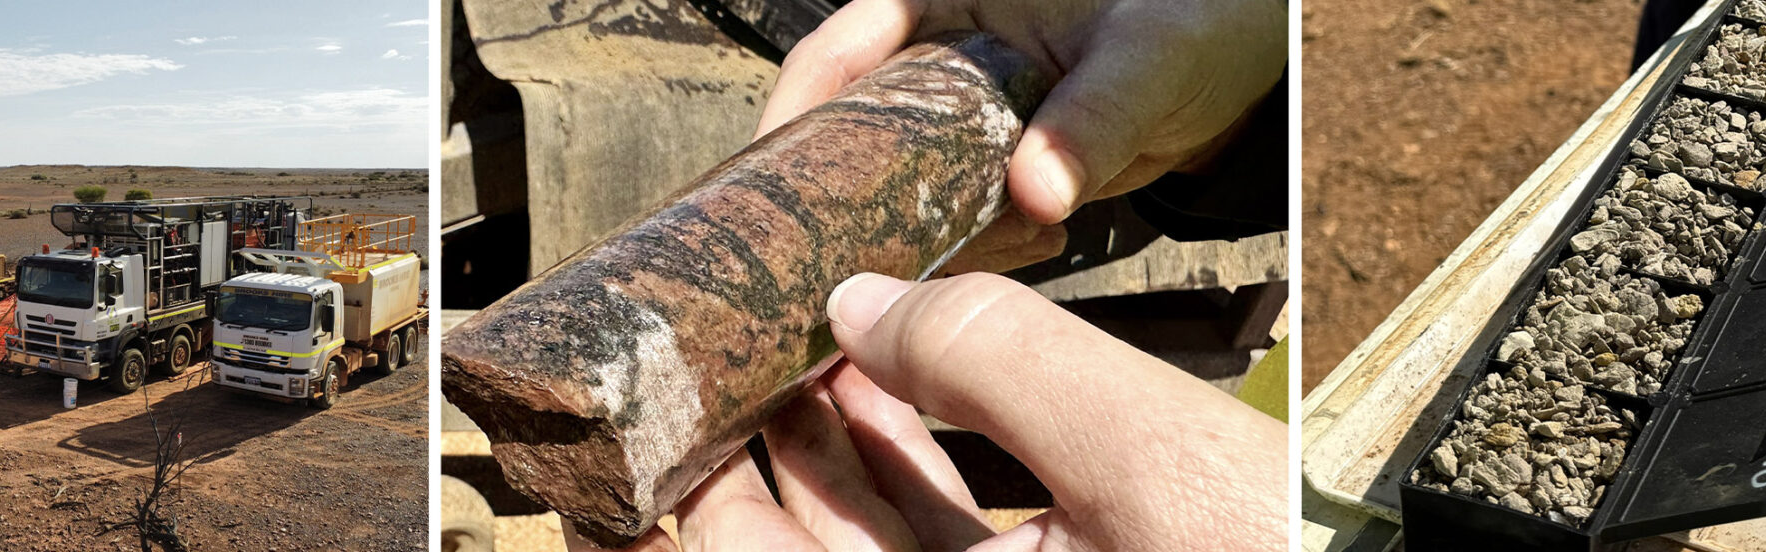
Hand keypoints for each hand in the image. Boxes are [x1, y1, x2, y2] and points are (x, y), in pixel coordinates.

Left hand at [565, 272, 1287, 550]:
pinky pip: (920, 531)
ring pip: (846, 529)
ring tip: (790, 318)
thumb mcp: (1149, 463)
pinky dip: (895, 450)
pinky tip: (884, 365)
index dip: (652, 502)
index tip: (616, 413)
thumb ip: (1004, 365)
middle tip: (707, 329)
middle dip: (738, 434)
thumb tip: (867, 298)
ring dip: (817, 426)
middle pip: (774, 540)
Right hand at [755, 0, 1288, 272]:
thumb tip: (1037, 189)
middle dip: (846, 199)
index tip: (771, 193)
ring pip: (897, 188)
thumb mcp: (1145, 58)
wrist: (1241, 65)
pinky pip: (956, 221)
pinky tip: (1038, 239)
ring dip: (922, 235)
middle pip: (846, 133)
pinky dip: (979, 247)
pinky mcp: (990, 171)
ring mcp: (958, 119)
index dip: (791, 121)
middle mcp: (934, 56)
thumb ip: (1091, 121)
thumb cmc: (1192, 20)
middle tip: (838, 265)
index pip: (833, 56)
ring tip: (976, 253)